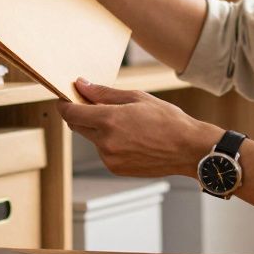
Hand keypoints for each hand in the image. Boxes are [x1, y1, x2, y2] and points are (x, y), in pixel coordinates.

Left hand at [57, 79, 222, 177]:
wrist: (188, 149)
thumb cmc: (167, 120)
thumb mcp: (136, 98)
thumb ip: (103, 93)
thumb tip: (81, 85)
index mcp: (109, 121)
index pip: (71, 113)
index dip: (65, 104)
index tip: (66, 98)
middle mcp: (105, 142)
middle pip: (77, 126)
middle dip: (81, 114)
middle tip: (93, 104)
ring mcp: (109, 158)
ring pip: (92, 139)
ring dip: (98, 129)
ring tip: (125, 123)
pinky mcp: (116, 169)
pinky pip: (104, 151)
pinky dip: (109, 142)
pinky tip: (131, 137)